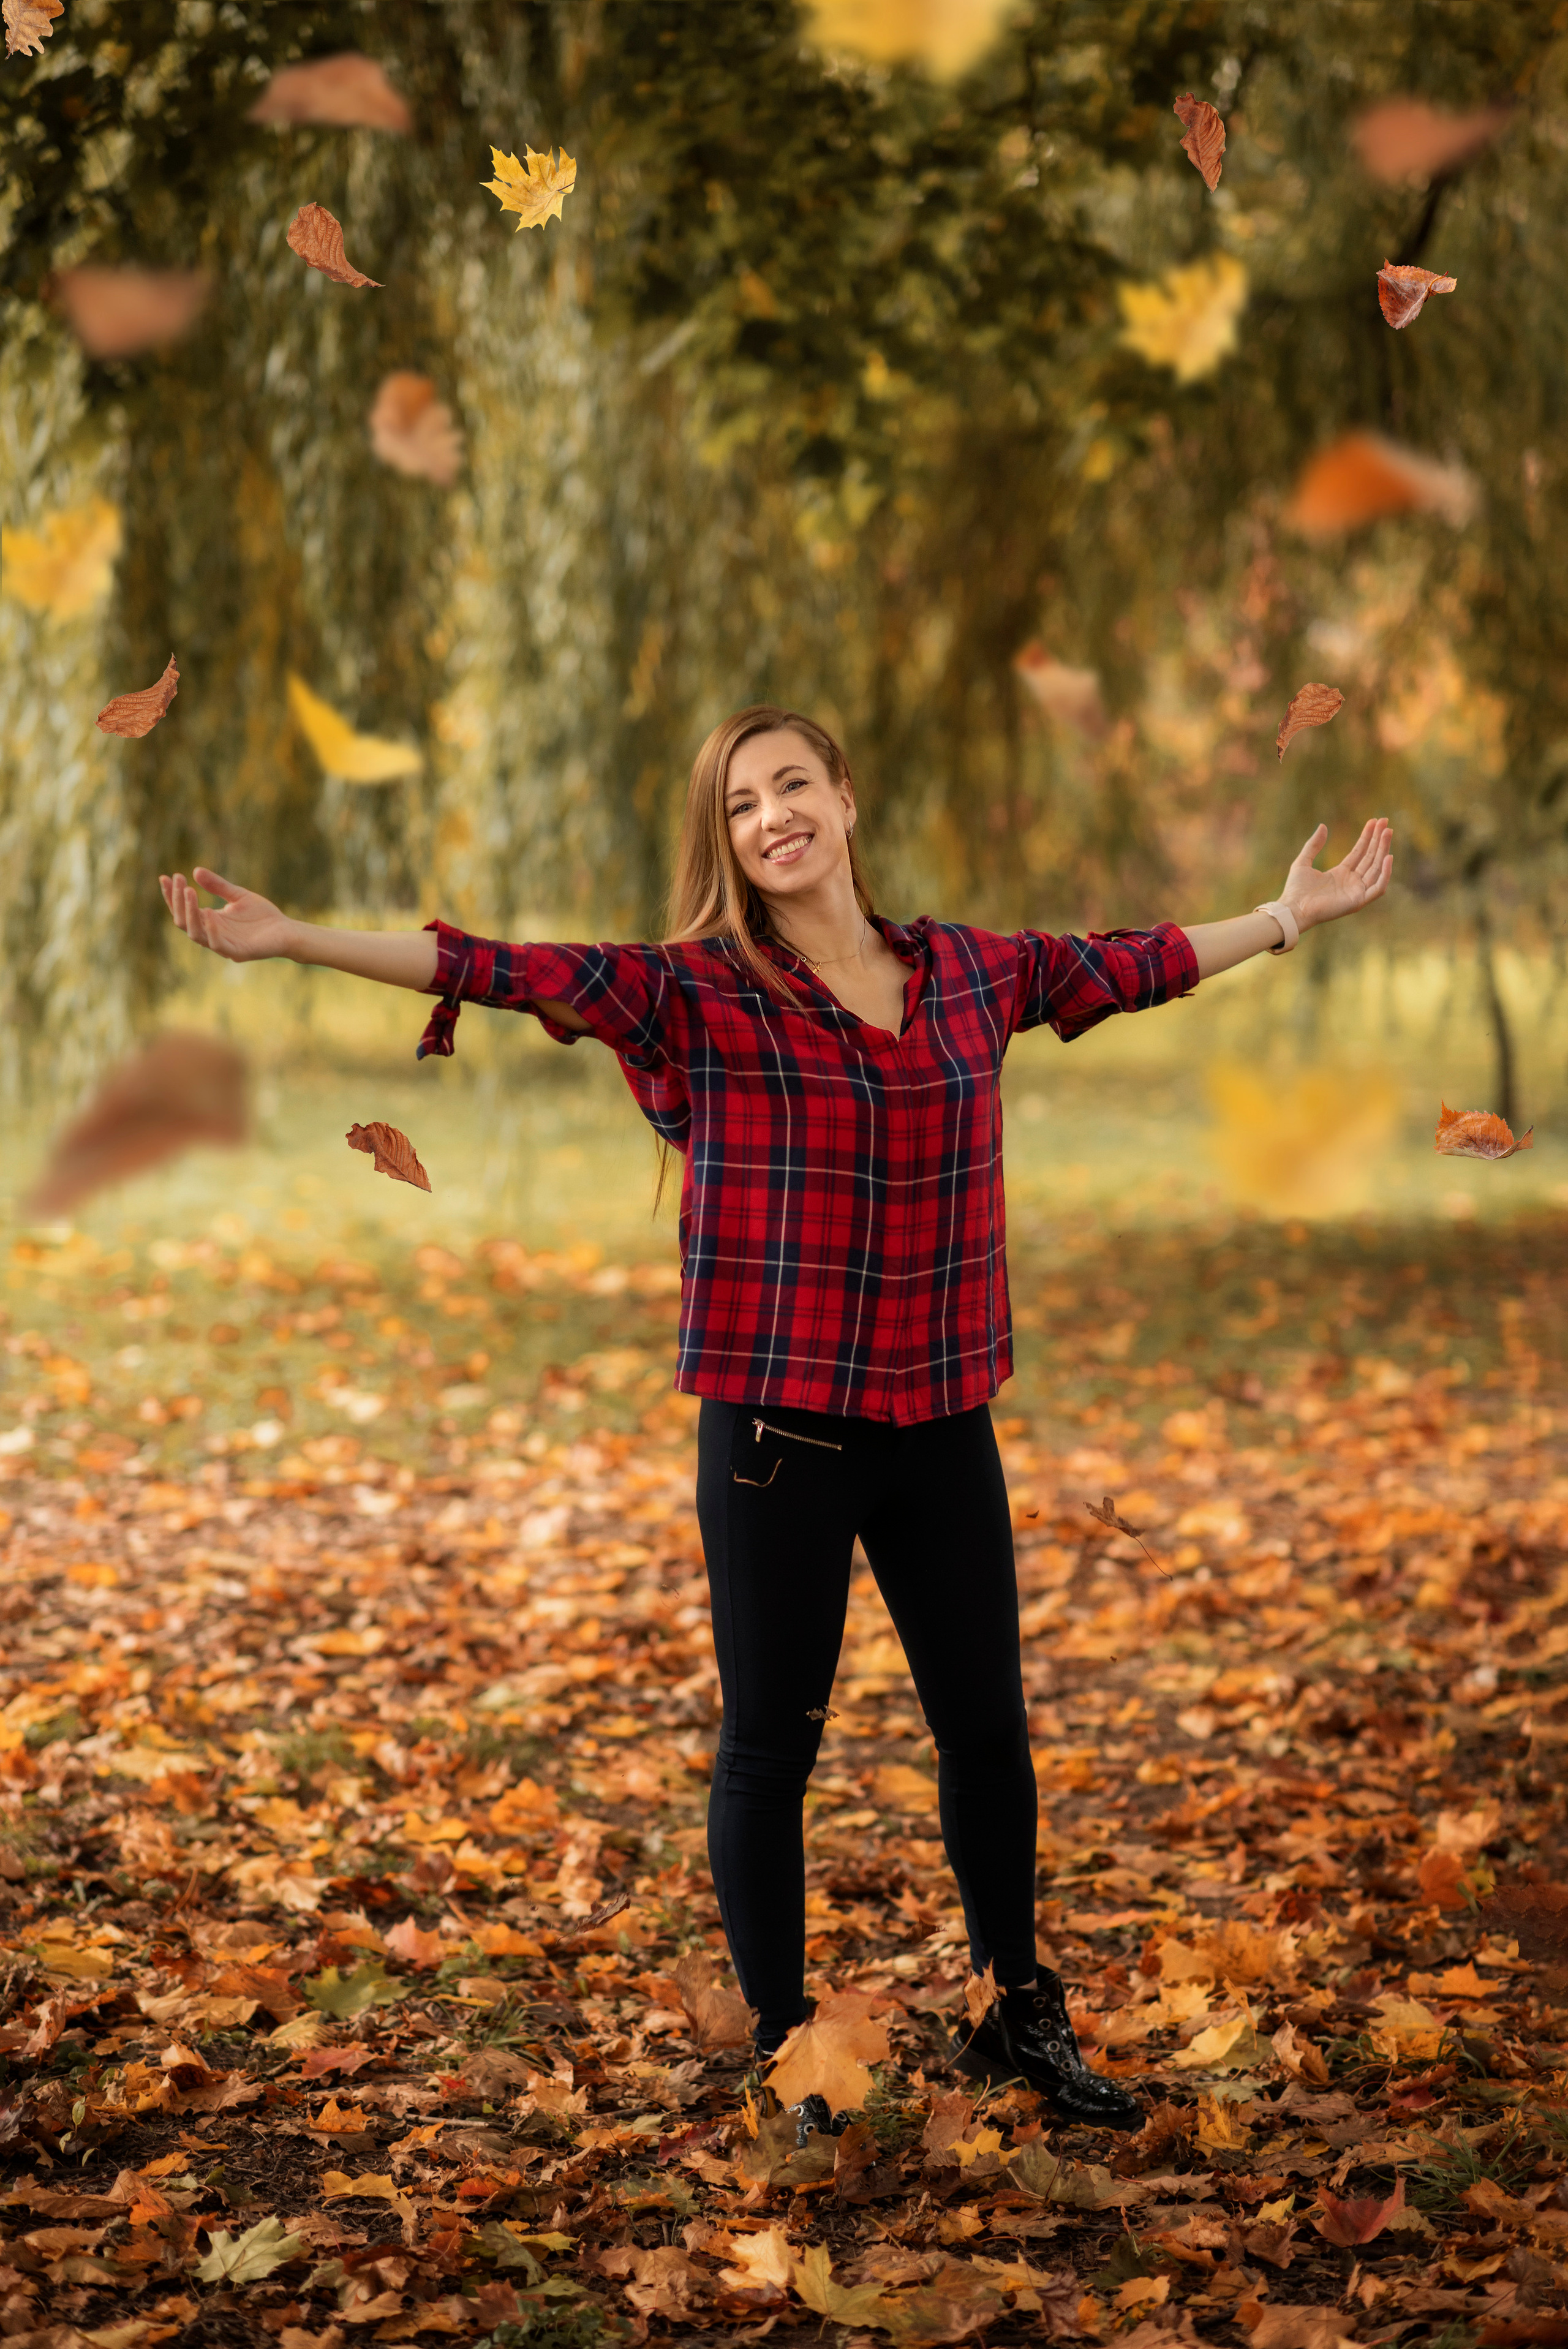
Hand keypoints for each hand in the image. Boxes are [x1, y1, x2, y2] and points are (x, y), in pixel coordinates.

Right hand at [160, 867, 296, 962]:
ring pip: (196, 934)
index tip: (165, 877)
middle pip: (184, 922)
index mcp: (209, 922)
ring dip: (190, 913)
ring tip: (189, 892)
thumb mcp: (238, 896)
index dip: (172, 895)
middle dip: (178, 901)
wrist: (287, 931)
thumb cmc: (263, 916)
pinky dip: (211, 930)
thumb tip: (195, 871)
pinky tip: (208, 913)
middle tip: (178, 880)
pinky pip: (218, 944)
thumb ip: (218, 886)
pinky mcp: (238, 953)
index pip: (183, 910)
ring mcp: (223, 945)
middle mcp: (212, 935)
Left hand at [1280, 818, 1392, 932]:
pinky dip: (1385, 874)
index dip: (1367, 837)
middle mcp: (1351, 882)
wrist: (1294, 909)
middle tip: (1385, 822)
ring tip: (1387, 832)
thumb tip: (1322, 826)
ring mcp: (1356, 892)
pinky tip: (1388, 857)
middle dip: (1379, 840)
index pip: (1359, 852)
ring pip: (1376, 868)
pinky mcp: (1358, 901)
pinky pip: (1378, 888)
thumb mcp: (1303, 861)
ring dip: (1383, 850)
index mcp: (1340, 873)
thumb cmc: (1296, 890)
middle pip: (1370, 857)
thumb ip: (1313, 845)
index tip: (1374, 821)